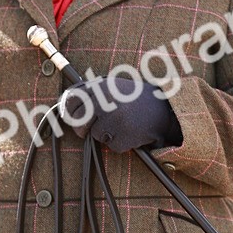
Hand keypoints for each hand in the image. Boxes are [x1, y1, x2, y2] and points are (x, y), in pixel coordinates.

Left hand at [59, 74, 182, 152]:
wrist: (166, 109)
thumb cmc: (136, 99)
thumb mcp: (114, 86)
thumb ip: (92, 91)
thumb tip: (66, 102)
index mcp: (101, 87)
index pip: (71, 100)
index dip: (69, 112)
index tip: (74, 118)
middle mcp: (105, 101)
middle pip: (78, 123)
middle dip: (83, 130)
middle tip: (93, 129)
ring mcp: (114, 119)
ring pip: (95, 136)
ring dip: (106, 135)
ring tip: (121, 125)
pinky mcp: (124, 137)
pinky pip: (112, 147)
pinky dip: (120, 144)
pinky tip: (131, 133)